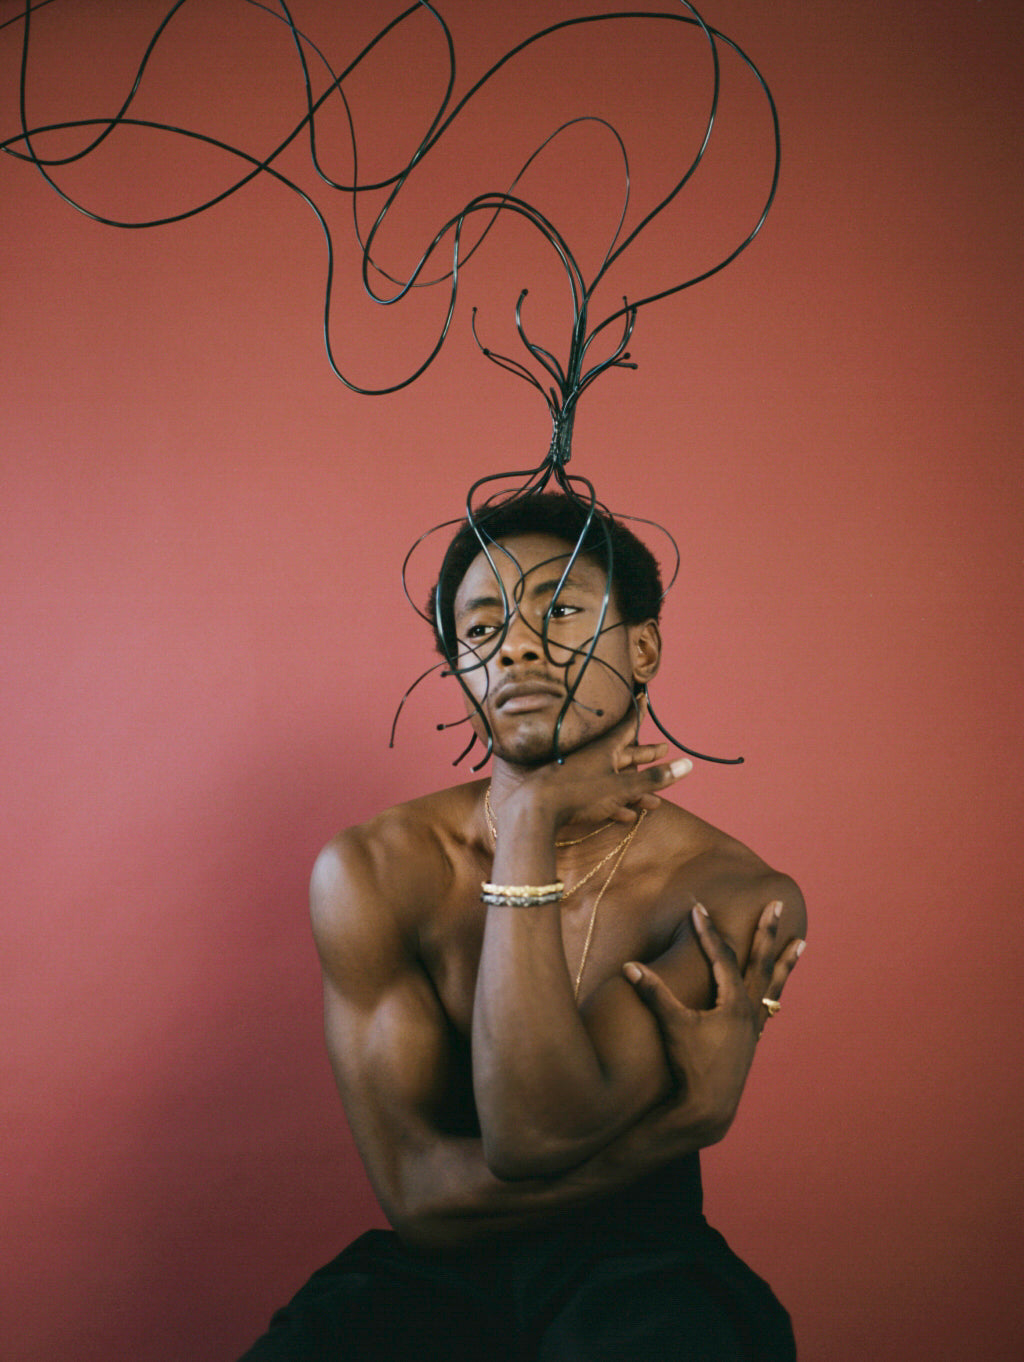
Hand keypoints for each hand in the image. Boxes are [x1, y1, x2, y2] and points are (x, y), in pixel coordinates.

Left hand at [501, 698, 692, 832]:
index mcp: (604, 749)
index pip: (627, 726)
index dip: (638, 713)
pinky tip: (628, 816)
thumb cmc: (579, 793)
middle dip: (645, 754)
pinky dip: (617, 804)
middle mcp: (593, 759)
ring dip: (636, 789)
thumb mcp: (621, 786)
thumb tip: (688, 765)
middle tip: (663, 749)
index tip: (643, 697)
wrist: (535, 810)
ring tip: (655, 800)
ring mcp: (582, 777)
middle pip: (625, 754)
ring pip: (615, 780)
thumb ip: (654, 778)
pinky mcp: (574, 796)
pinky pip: (601, 798)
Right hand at [622, 901, 804, 1144]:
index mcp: (734, 1003)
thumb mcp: (672, 1026)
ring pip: (773, 984)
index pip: (721, 956)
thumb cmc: (690, 1066)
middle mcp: (750, 1011)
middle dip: (767, 931)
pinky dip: (774, 989)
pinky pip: (768, 1005)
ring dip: (785, 962)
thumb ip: (653, 993)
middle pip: (760, 961)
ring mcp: (754, 1026)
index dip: (708, 931)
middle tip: (778, 904)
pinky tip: (775, 987)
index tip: (699, 908)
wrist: (709, 1109)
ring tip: (801, 942)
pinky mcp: (751, 1039)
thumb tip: (629, 966)